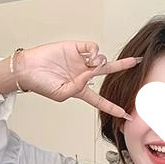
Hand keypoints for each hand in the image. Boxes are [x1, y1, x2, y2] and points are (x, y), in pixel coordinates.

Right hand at [17, 40, 140, 119]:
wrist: (28, 68)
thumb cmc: (40, 84)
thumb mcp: (60, 94)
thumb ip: (77, 88)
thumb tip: (89, 75)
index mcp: (80, 90)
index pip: (100, 101)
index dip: (113, 108)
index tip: (126, 115)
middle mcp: (83, 74)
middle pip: (107, 72)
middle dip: (122, 67)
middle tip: (136, 63)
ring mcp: (80, 60)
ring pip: (101, 60)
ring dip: (100, 62)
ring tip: (90, 63)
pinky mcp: (76, 48)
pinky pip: (93, 48)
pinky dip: (94, 52)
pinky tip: (88, 56)